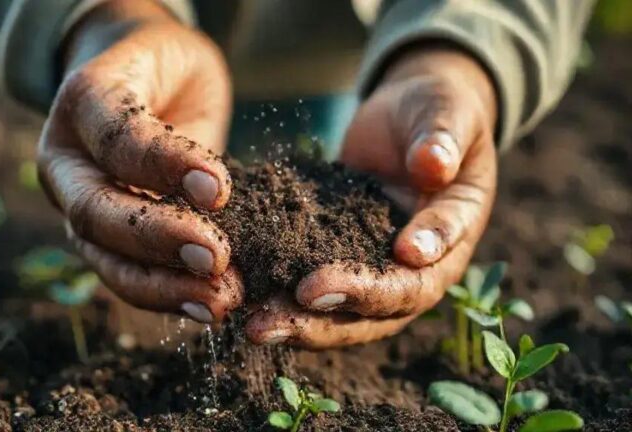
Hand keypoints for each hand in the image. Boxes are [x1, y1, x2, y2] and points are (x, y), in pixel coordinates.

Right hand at [37, 0, 241, 323]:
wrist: (138, 76)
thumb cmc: (166, 67)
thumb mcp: (183, 65)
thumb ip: (190, 126)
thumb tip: (214, 201)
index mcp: (81, 101)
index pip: (115, 138)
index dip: (163, 166)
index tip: (217, 189)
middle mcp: (66, 160)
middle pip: (95, 211)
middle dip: (157, 240)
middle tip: (216, 259)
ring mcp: (77, 204)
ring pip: (103, 256)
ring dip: (163, 285)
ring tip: (220, 300)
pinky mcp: (101, 237)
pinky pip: (125, 274)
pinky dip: (167, 296)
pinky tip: (207, 306)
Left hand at [246, 47, 497, 347]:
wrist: (409, 119)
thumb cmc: (437, 111)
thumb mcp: (446, 114)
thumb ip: (442, 139)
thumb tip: (435, 165)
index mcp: (452, 238)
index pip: (428, 266)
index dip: (396, 273)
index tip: (378, 261)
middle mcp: (416, 269)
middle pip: (378, 309)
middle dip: (330, 316)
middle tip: (280, 320)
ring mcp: (375, 269)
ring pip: (342, 313)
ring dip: (298, 323)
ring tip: (253, 327)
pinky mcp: (339, 260)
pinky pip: (312, 289)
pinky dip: (281, 297)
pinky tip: (244, 299)